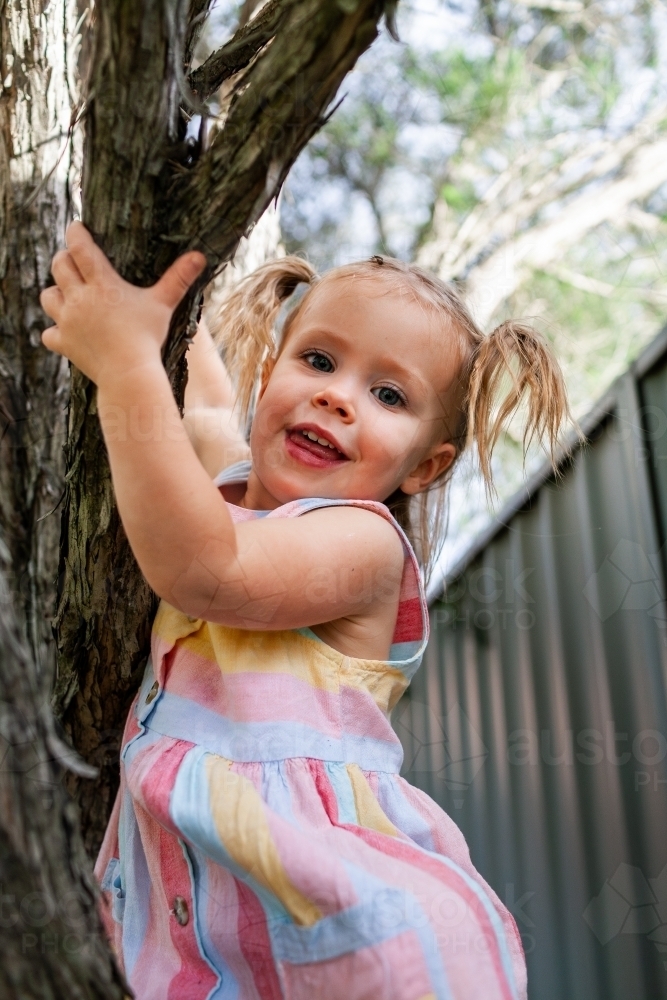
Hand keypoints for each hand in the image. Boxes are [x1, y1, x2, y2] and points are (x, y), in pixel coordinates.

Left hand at [40, 221, 205, 386]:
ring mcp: (68, 322)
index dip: (75, 233)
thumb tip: (201, 255)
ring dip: (56, 292)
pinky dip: (55, 331)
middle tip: (74, 259)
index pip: (79, 247)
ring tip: (68, 294)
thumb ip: (179, 278)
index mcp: (101, 284)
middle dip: (64, 258)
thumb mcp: (164, 305)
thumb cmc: (148, 337)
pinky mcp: (64, 344)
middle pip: (58, 266)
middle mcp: (79, 299)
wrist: (129, 373)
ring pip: (48, 296)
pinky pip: (49, 333)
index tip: (76, 227)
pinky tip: (66, 331)